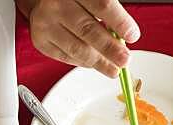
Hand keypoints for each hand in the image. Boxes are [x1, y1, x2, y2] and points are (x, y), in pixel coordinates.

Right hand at [20, 0, 140, 77]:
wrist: (42, 2)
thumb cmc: (73, 0)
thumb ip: (107, 12)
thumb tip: (123, 38)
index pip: (102, 6)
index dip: (120, 22)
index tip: (132, 36)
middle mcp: (57, 6)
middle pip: (88, 31)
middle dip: (110, 49)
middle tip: (124, 60)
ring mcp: (46, 25)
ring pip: (76, 48)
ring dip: (98, 62)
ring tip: (113, 69)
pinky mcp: (40, 41)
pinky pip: (65, 56)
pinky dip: (82, 62)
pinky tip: (94, 64)